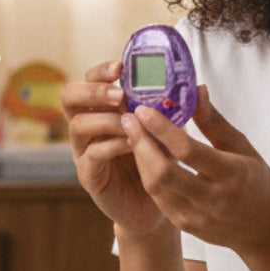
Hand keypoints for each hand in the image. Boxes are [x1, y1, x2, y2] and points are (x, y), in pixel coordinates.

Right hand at [61, 61, 166, 237]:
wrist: (155, 203)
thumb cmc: (160, 161)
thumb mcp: (168, 130)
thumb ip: (174, 110)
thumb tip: (200, 88)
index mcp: (102, 109)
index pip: (89, 80)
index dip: (101, 71)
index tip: (121, 67)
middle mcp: (88, 126)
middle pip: (70, 97)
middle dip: (94, 91)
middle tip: (121, 95)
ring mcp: (84, 150)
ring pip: (78, 125)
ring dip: (106, 119)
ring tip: (131, 121)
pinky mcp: (89, 174)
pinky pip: (92, 154)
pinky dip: (112, 145)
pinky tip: (132, 144)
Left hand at [124, 87, 269, 257]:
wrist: (264, 230)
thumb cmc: (256, 181)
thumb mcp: (242, 148)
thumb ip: (215, 122)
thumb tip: (196, 90)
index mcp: (231, 174)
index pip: (188, 151)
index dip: (162, 129)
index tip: (144, 110)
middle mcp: (212, 199)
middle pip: (164, 171)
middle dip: (141, 143)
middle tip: (128, 119)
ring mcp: (196, 216)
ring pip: (155, 186)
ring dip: (140, 158)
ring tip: (132, 134)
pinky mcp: (185, 225)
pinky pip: (158, 198)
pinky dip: (148, 174)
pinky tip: (143, 156)